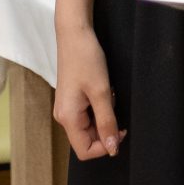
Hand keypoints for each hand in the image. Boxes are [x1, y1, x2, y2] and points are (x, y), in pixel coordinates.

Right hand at [52, 24, 122, 159]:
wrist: (75, 34)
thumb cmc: (86, 59)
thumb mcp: (102, 92)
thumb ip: (107, 122)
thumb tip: (112, 149)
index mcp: (67, 118)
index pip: (85, 150)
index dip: (105, 146)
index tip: (120, 129)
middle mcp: (64, 116)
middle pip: (87, 140)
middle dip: (106, 129)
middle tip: (115, 107)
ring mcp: (67, 108)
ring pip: (89, 127)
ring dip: (104, 117)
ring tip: (108, 96)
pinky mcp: (71, 100)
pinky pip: (87, 114)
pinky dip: (99, 108)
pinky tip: (104, 92)